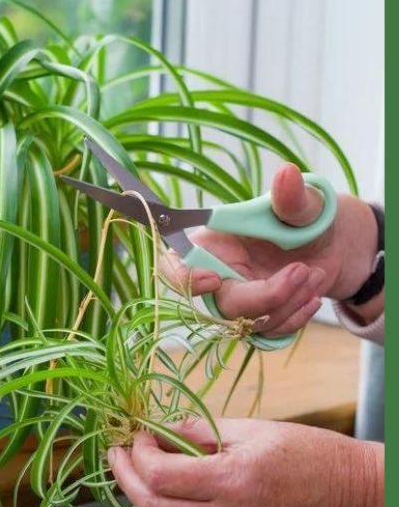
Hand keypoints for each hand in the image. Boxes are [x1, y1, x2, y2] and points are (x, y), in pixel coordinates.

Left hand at [108, 418, 383, 506]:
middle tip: (118, 454)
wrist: (353, 496)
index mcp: (234, 481)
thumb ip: (197, 431)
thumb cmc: (308, 455)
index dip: (137, 454)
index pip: (159, 476)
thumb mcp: (250, 428)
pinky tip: (175, 493)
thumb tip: (158, 431)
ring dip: (146, 499)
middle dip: (126, 478)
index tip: (137, 436)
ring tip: (140, 472)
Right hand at [163, 164, 381, 334]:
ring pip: (249, 322)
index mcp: (210, 244)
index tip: (215, 279)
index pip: (175, 266)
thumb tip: (287, 173)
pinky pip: (268, 333)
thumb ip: (291, 197)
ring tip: (314, 274)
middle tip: (301, 271)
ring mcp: (237, 300)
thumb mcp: (303, 205)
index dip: (185, 280)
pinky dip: (295, 318)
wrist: (332, 246)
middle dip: (264, 296)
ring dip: (288, 303)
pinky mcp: (257, 319)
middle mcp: (217, 275)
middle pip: (219, 304)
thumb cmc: (306, 218)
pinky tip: (313, 296)